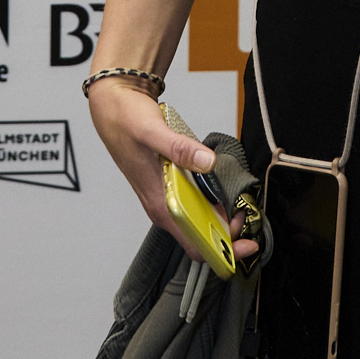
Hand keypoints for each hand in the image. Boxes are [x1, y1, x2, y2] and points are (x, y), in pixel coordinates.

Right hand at [84, 79, 258, 263]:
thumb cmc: (126, 122)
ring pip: (198, 221)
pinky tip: (221, 192)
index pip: (194, 244)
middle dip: (227, 233)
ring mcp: (165, 197)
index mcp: (160, 204)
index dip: (223, 249)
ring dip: (221, 219)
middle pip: (200, 235)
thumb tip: (207, 162)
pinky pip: (193, 204)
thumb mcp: (153, 132)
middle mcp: (163, 207)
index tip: (246, 242)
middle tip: (246, 214)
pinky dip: (211, 204)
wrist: (113, 108)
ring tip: (239, 205)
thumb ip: (180, 149)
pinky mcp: (169, 186)